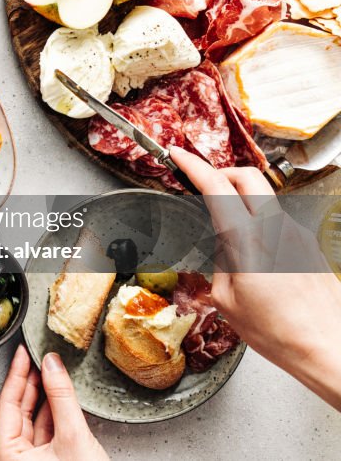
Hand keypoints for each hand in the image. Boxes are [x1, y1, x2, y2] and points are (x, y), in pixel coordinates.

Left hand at [0, 345, 107, 460]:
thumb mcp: (73, 437)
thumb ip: (61, 398)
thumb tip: (52, 365)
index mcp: (9, 455)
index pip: (7, 405)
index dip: (16, 375)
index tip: (23, 353)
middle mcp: (16, 459)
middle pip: (19, 411)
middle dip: (30, 383)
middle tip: (39, 356)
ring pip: (35, 421)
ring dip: (44, 396)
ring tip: (51, 369)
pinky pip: (48, 431)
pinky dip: (55, 412)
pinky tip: (61, 395)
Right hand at [172, 147, 340, 410]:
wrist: (329, 349)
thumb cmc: (278, 333)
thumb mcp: (226, 301)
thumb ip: (221, 264)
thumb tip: (224, 248)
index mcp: (250, 240)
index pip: (216, 187)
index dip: (193, 165)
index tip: (178, 155)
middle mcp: (278, 228)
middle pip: (248, 176)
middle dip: (222, 172)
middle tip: (203, 182)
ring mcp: (298, 234)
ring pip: (265, 198)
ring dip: (242, 201)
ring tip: (228, 232)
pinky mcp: (310, 246)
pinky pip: (279, 222)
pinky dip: (260, 224)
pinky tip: (255, 256)